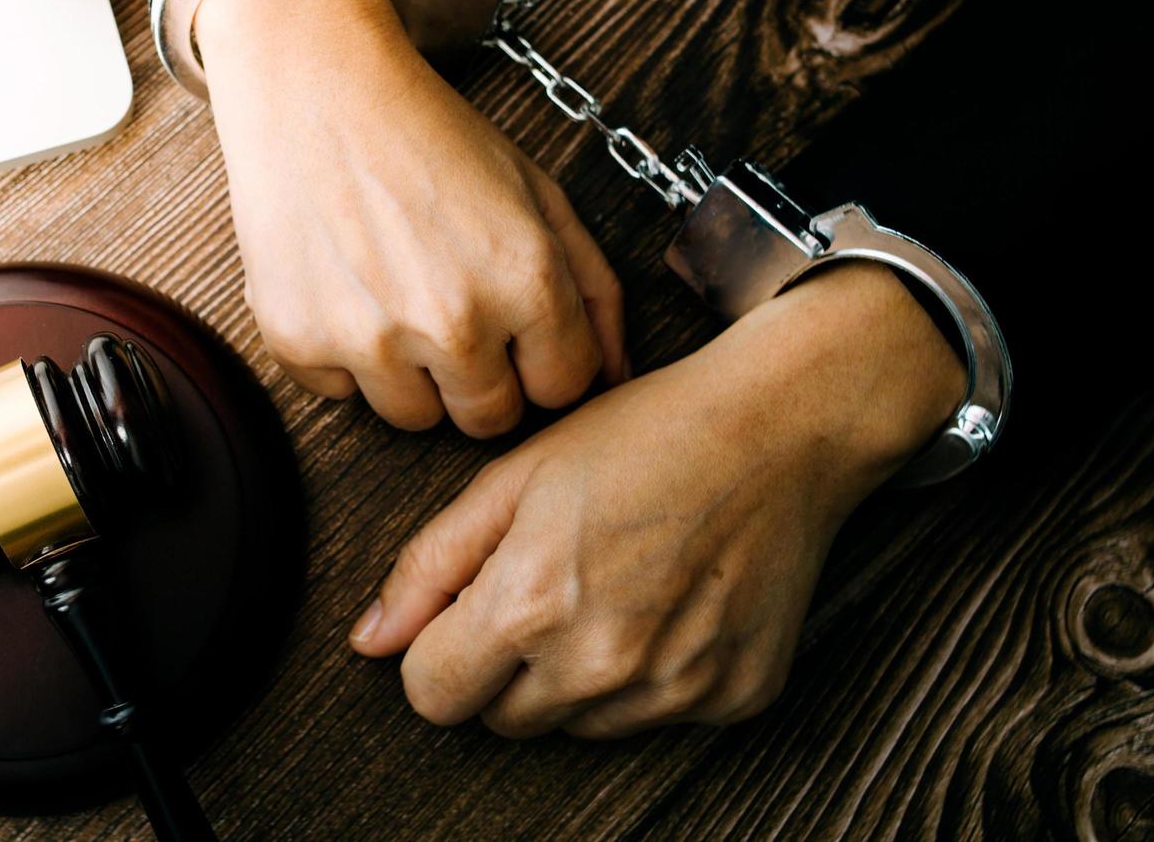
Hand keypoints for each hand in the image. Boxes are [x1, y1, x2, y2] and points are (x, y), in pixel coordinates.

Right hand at [179, 0, 628, 435]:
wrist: (313, 88)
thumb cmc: (429, 133)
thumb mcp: (536, 192)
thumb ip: (592, 288)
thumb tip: (614, 373)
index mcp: (527, 282)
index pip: (560, 389)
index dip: (541, 358)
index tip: (515, 326)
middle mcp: (453, 322)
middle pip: (488, 418)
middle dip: (481, 376)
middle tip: (451, 309)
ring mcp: (370, 339)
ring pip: (413, 418)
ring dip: (412, 375)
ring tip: (396, 296)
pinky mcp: (299, 341)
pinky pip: (339, 392)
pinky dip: (342, 352)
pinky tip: (345, 287)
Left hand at [348, 264, 964, 736]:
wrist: (783, 426)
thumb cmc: (643, 436)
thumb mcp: (512, 479)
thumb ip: (429, 567)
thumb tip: (369, 641)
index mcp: (532, 606)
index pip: (433, 695)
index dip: (437, 651)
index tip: (467, 610)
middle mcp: (603, 664)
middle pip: (500, 720)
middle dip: (502, 667)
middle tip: (549, 585)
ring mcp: (676, 689)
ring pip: (575, 726)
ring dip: (573, 677)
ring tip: (614, 587)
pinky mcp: (734, 699)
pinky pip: (652, 719)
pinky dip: (647, 679)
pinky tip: (669, 604)